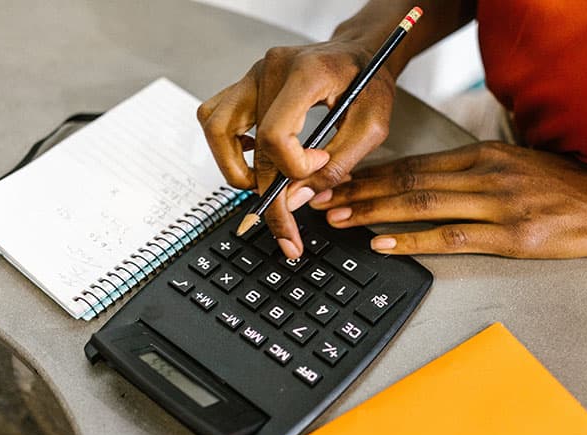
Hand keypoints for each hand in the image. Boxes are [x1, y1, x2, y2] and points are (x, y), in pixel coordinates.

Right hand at [197, 40, 395, 257]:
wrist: (362, 52)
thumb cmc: (369, 83)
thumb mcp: (371, 127)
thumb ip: (337, 166)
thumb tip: (296, 200)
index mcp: (305, 75)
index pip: (275, 134)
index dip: (293, 166)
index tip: (318, 166)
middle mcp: (270, 69)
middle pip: (250, 144)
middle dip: (267, 194)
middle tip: (286, 230)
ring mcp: (252, 74)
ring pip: (216, 128)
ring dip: (234, 168)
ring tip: (262, 189)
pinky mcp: (246, 83)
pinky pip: (215, 117)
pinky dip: (227, 146)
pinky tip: (254, 158)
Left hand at [309, 141, 586, 257]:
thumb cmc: (566, 188)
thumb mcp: (518, 164)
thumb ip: (474, 170)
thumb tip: (428, 180)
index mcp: (485, 154)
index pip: (415, 162)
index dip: (372, 173)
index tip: (340, 181)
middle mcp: (487, 174)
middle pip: (409, 180)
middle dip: (360, 190)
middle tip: (322, 200)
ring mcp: (499, 205)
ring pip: (422, 205)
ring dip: (374, 213)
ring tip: (340, 219)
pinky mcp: (512, 238)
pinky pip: (452, 238)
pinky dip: (412, 240)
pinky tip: (384, 243)